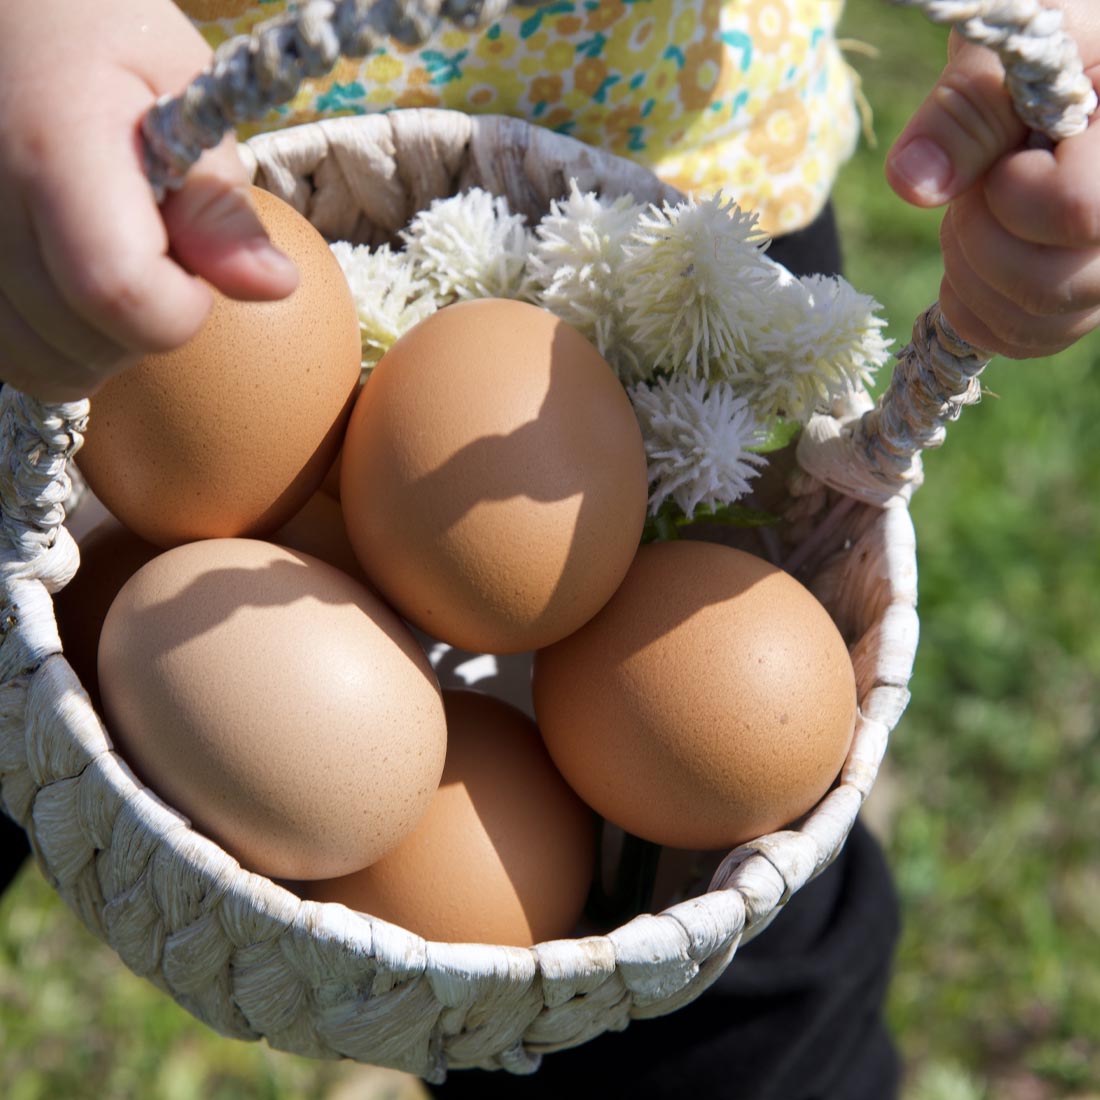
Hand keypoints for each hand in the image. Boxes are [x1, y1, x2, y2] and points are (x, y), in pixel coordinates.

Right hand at [0, 0, 297, 402]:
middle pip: (85, 343)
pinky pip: (8, 354)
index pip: (122, 294)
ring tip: (108, 258)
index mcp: (53, 153)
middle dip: (146, 323)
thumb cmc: (96, 35)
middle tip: (152, 248)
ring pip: (43, 365)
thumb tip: (273, 287)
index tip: (195, 269)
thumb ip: (218, 199)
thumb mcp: (179, 88)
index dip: (181, 308)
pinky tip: (67, 284)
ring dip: (98, 342)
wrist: (1, 17)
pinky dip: (52, 342)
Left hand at [885, 1, 1099, 359]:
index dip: (1013, 192)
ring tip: (983, 209)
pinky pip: (1024, 339)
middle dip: (981, 238)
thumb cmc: (1035, 49)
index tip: (1009, 151)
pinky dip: (977, 307)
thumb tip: (914, 185)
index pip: (1078, 214)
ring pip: (1037, 323)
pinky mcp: (1081, 300)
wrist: (1053, 74)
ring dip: (974, 270)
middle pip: (1051, 287)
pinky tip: (977, 253)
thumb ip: (966, 107)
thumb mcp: (1007, 44)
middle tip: (983, 185)